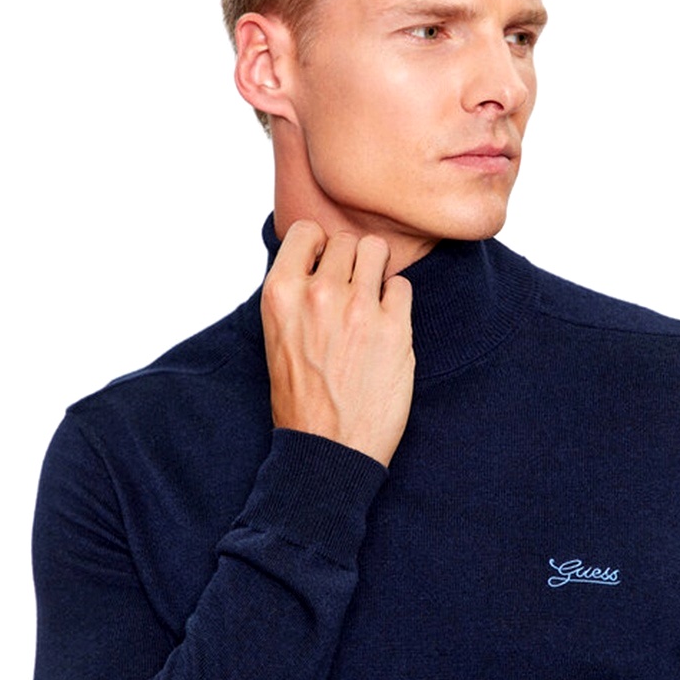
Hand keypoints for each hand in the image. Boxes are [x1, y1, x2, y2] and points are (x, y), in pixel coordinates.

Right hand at [261, 220, 414, 466]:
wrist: (327, 449)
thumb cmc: (300, 396)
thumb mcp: (277, 335)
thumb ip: (294, 292)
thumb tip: (318, 258)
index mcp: (281, 293)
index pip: (305, 230)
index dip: (317, 246)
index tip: (323, 266)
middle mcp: (318, 293)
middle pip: (346, 239)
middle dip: (350, 261)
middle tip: (350, 293)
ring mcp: (359, 308)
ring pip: (377, 250)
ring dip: (376, 271)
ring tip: (370, 300)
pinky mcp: (395, 328)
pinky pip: (402, 286)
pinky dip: (396, 302)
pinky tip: (384, 328)